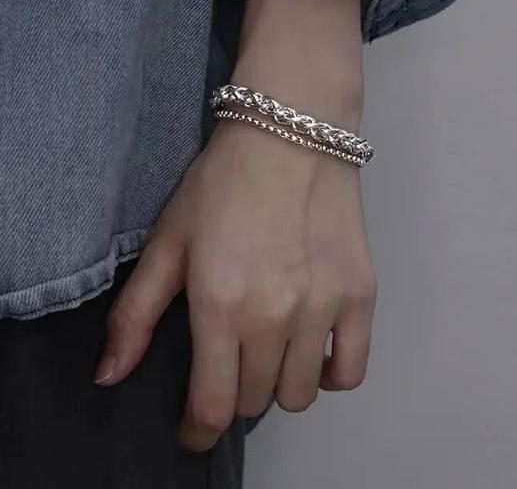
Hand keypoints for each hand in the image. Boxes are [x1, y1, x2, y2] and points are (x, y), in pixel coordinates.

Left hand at [94, 118, 375, 450]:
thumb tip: (109, 377)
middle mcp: (275, 317)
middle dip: (233, 394)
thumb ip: (133, 314)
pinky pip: (351, 369)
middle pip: (255, 401)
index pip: (212, 407)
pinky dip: (330, 374)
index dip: (198, 430)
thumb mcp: (168, 242)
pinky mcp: (361, 294)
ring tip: (269, 352)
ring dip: (277, 384)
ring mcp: (324, 308)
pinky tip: (313, 351)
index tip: (194, 430)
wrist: (290, 134)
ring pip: (300, 393)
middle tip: (229, 363)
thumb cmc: (224, 184)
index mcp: (220, 307)